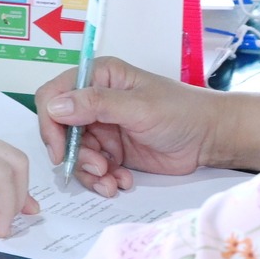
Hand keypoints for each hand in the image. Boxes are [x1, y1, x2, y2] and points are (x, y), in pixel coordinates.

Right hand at [35, 56, 215, 196]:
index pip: (53, 96)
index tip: (60, 150)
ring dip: (90, 172)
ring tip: (113, 181)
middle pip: (61, 131)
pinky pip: (92, 169)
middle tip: (98, 169)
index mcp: (97, 77)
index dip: (50, 123)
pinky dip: (103, 179)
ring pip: (75, 155)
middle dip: (76, 155)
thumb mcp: (137, 107)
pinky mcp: (111, 151)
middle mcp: (94, 101)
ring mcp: (101, 128)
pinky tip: (122, 182)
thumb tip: (55, 107)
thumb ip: (96, 105)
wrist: (209, 138)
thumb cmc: (180, 111)